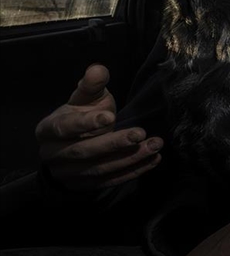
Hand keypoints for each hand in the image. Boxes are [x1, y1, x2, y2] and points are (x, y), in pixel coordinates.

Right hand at [34, 64, 162, 190]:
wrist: (67, 149)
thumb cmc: (79, 117)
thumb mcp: (82, 100)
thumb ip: (91, 86)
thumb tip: (98, 69)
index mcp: (48, 130)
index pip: (65, 127)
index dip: (86, 123)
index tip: (110, 116)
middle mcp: (54, 154)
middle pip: (85, 151)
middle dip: (114, 143)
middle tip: (140, 133)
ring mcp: (69, 174)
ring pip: (100, 168)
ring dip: (130, 158)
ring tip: (154, 145)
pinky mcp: (86, 186)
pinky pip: (111, 180)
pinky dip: (133, 171)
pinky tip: (154, 159)